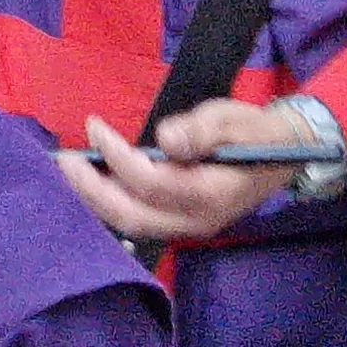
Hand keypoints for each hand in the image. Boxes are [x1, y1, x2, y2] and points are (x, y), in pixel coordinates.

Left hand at [56, 104, 310, 242]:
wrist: (282, 155)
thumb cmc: (255, 133)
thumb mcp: (234, 119)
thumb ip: (201, 129)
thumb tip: (165, 139)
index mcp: (213, 194)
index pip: (152, 183)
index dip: (117, 157)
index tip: (95, 127)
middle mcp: (198, 221)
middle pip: (133, 216)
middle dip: (92, 189)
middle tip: (64, 160)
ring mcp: (189, 228)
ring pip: (132, 225)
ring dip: (96, 200)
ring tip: (70, 172)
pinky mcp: (181, 224)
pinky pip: (139, 222)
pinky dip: (111, 205)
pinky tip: (92, 182)